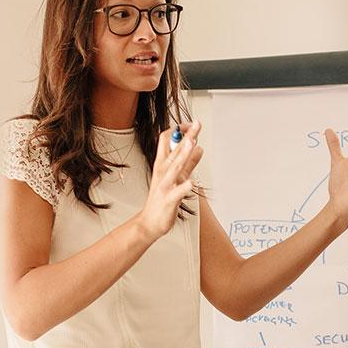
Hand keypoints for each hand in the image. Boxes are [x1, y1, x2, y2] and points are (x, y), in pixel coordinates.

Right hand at [136, 120, 203, 239]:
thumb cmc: (162, 199)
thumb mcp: (176, 177)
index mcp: (162, 164)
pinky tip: (191, 183)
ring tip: (192, 143)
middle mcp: (162, 172)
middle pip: (173, 150)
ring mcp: (164, 186)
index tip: (190, 124)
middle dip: (186, 136)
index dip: (178, 130)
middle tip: (197, 124)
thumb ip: (189, 163)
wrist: (149, 222)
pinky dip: (184, 187)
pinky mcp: (168, 200)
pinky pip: (176, 193)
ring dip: (183, 155)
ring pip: (175, 167)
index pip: (166, 140)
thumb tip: (199, 147)